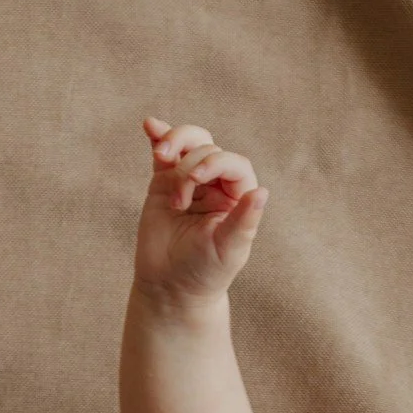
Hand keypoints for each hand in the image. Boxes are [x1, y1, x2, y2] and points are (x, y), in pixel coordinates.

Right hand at [134, 117, 268, 307]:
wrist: (170, 286)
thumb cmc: (205, 271)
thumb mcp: (228, 250)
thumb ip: (244, 221)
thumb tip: (262, 192)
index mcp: (238, 197)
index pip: (233, 164)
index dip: (215, 162)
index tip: (195, 178)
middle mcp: (216, 184)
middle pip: (208, 148)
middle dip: (190, 162)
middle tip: (177, 197)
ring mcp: (189, 180)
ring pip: (187, 143)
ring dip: (174, 141)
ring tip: (162, 156)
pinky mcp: (163, 182)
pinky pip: (163, 153)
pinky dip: (158, 137)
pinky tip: (150, 126)